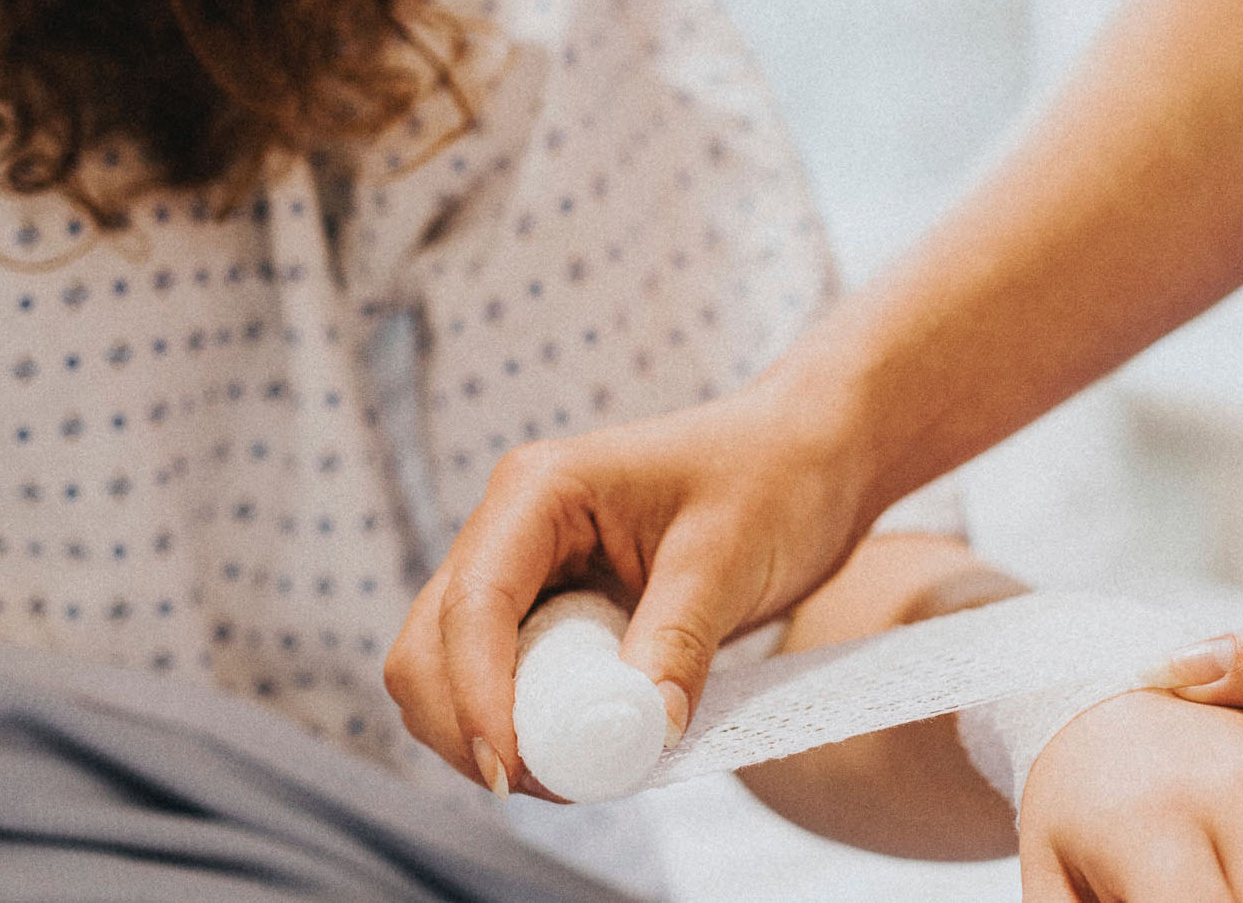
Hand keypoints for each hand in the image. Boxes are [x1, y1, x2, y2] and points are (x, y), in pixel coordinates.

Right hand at [383, 378, 875, 796]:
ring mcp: (525, 571)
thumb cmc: (775, 477)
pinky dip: (526, 726)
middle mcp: (512, 527)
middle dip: (470, 726)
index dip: (476, 697)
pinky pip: (505, 681)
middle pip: (431, 646)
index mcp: (540, 489)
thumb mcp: (730, 554)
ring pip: (450, 672)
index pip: (473, 604)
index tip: (514, 771)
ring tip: (576, 773)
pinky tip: (586, 748)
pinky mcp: (550, 610)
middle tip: (549, 786)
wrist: (811, 457)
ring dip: (491, 733)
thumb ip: (679, 638)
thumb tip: (644, 731)